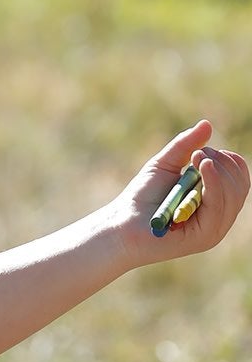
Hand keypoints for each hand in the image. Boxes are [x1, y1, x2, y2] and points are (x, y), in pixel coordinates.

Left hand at [115, 119, 249, 266]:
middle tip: (196, 156)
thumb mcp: (166, 164)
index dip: (228, 160)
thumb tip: (207, 124)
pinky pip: (218, 206)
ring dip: (216, 169)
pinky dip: (213, 182)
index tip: (202, 152)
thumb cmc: (142, 197)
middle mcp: (218, 218)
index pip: (239, 179)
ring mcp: (214, 230)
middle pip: (239, 185)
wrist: (122, 223)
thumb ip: (186, 145)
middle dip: (221, 162)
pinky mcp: (204, 237)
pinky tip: (203, 166)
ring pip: (232, 194)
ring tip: (195, 160)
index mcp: (215, 203)